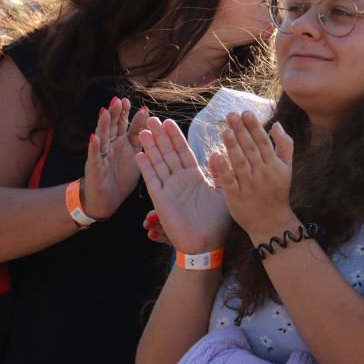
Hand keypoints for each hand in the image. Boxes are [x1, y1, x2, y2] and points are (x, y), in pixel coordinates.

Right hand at [81, 97, 150, 217]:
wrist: (108, 200)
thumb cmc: (121, 176)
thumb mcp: (134, 153)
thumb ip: (138, 134)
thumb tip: (146, 113)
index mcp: (121, 142)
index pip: (123, 124)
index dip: (126, 114)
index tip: (130, 101)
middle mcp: (110, 146)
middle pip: (112, 127)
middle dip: (114, 114)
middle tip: (118, 100)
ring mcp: (101, 156)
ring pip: (102, 138)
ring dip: (103, 126)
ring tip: (105, 113)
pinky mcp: (94, 169)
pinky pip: (94, 157)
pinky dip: (93, 148)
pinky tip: (94, 139)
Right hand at [136, 117, 230, 253]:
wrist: (206, 244)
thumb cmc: (218, 221)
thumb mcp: (224, 192)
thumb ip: (220, 172)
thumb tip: (217, 152)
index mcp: (195, 176)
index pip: (183, 151)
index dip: (176, 137)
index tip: (169, 121)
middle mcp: (180, 180)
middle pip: (167, 153)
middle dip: (160, 136)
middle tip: (151, 119)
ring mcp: (169, 188)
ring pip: (158, 163)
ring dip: (150, 148)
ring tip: (142, 132)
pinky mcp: (161, 199)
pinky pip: (152, 180)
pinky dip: (146, 168)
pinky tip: (140, 154)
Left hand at [210, 111, 294, 235]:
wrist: (271, 223)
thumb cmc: (277, 191)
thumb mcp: (287, 168)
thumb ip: (285, 145)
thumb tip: (277, 124)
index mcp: (273, 165)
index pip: (263, 142)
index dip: (254, 126)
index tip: (246, 112)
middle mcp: (262, 173)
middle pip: (250, 149)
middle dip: (241, 131)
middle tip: (231, 115)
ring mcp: (249, 185)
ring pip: (240, 163)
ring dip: (232, 146)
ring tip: (225, 130)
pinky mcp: (236, 197)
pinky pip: (229, 181)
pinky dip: (223, 169)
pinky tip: (216, 156)